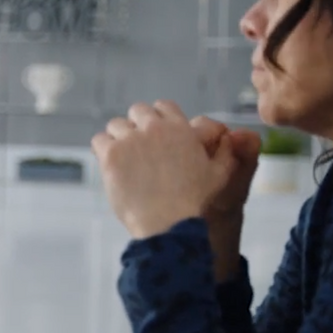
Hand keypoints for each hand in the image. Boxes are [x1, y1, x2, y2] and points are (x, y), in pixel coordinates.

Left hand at [92, 101, 254, 239]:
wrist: (171, 226)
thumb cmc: (197, 204)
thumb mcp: (222, 174)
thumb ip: (228, 151)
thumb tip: (233, 134)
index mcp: (180, 128)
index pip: (163, 106)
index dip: (159, 119)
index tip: (156, 134)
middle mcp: (154, 129)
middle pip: (138, 111)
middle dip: (138, 125)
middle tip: (139, 146)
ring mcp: (130, 141)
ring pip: (116, 124)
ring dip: (119, 136)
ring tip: (124, 157)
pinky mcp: (110, 156)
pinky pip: (99, 140)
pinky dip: (103, 148)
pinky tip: (110, 163)